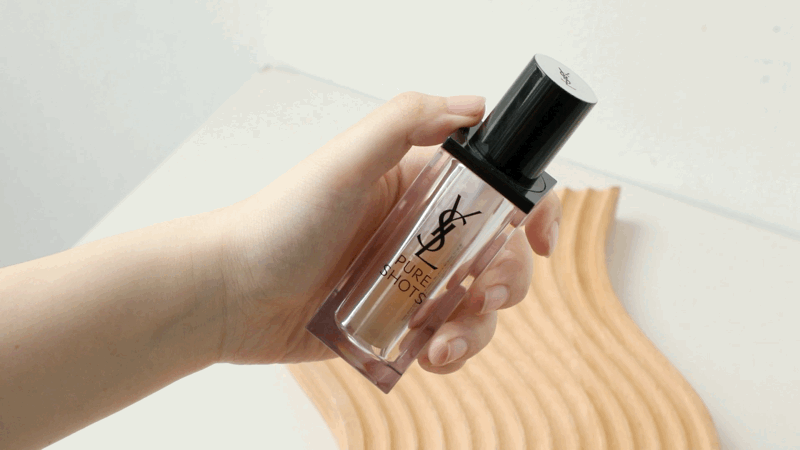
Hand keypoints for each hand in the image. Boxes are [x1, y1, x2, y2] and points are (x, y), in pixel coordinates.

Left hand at [209, 92, 561, 374]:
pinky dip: (451, 351)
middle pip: (500, 252)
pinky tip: (430, 357)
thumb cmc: (280, 223)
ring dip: (479, 327)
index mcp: (419, 185)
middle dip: (509, 279)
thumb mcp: (344, 160)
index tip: (540, 238)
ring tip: (445, 345)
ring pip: (478, 302)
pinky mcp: (396, 321)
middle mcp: (422, 230)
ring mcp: (411, 279)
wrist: (232, 294)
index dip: (530, 209)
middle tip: (488, 296)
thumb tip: (473, 106)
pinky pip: (446, 337)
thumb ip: (406, 121)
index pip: (495, 188)